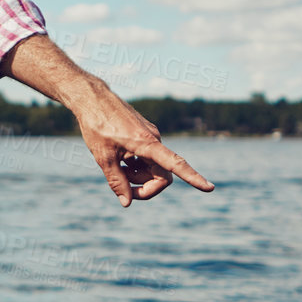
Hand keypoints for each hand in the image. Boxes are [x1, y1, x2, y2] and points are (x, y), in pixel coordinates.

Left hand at [74, 84, 214, 207]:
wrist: (92, 98)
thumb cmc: (96, 125)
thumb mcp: (103, 157)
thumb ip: (116, 181)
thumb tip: (127, 203)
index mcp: (147, 143)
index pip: (175, 164)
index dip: (193, 178)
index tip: (209, 188)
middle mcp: (154, 140)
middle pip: (162, 175)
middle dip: (145, 186)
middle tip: (124, 189)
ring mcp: (150, 137)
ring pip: (152, 168)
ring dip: (137, 175)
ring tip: (116, 166)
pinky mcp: (144, 136)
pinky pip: (147, 158)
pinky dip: (135, 165)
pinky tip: (119, 158)